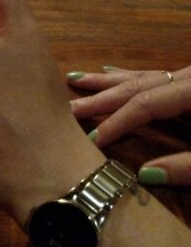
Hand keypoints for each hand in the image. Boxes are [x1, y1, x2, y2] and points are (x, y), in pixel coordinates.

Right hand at [68, 65, 190, 185]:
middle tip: (67, 109)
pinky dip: (126, 75)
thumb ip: (188, 166)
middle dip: (99, 100)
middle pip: (135, 87)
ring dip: (105, 82)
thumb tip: (145, 175)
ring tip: (73, 79)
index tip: (92, 140)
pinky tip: (109, 71)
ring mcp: (188, 78)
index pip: (144, 104)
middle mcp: (187, 79)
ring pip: (139, 76)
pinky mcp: (190, 81)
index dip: (117, 122)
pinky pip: (151, 75)